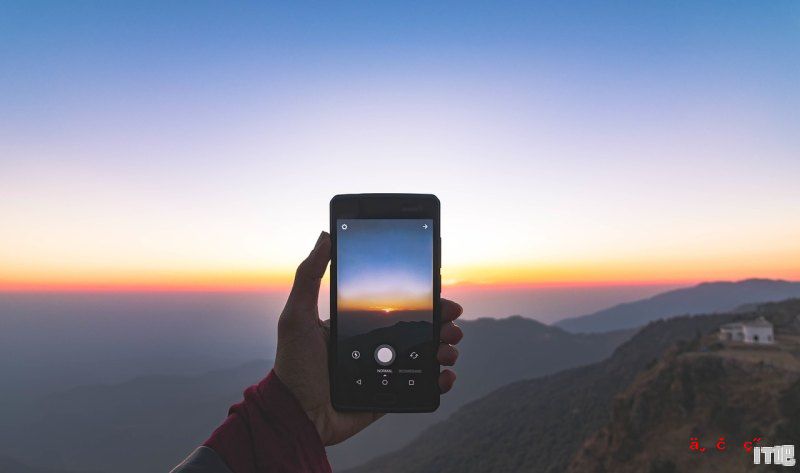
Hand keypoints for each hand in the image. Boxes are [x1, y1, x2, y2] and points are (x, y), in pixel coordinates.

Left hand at [274, 231, 462, 445]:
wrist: (295, 415)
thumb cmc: (292, 364)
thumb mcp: (297, 315)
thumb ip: (309, 276)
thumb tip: (325, 236)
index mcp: (357, 325)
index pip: (397, 308)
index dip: (423, 302)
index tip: (441, 295)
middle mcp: (373, 346)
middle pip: (418, 330)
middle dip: (441, 324)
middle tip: (453, 324)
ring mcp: (383, 372)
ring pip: (424, 357)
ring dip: (445, 350)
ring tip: (450, 349)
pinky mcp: (388, 397)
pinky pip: (420, 388)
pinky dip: (439, 382)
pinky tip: (446, 376)